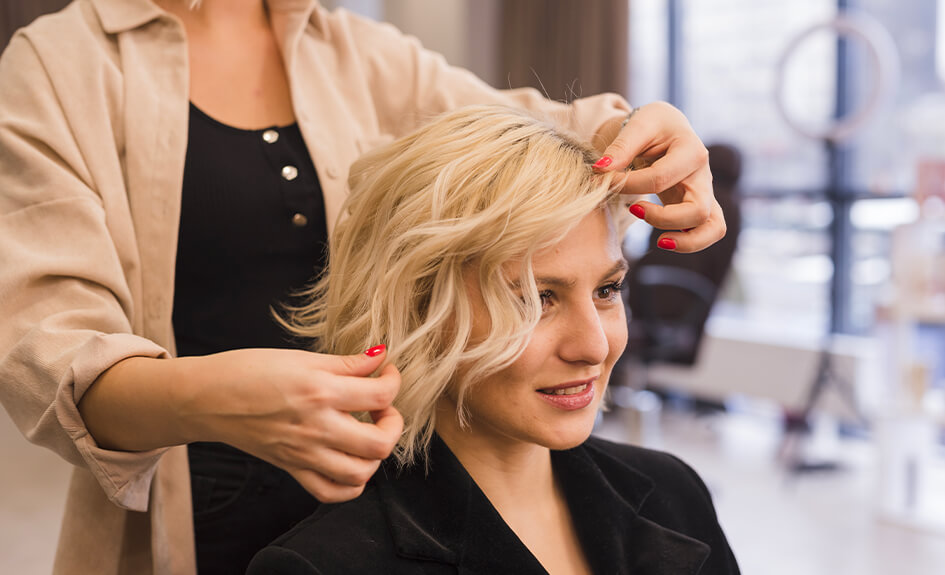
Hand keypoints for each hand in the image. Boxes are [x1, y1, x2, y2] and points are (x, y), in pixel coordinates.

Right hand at [180, 346, 402, 502]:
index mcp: (320, 392)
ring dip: (376, 455)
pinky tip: (352, 461)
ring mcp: (304, 453)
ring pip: (361, 473)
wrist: (207, 397)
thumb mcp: (301, 357)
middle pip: (379, 443)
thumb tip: (380, 356)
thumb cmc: (249, 370)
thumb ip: (346, 363)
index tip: (387, 372)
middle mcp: (316, 427)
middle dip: (393, 423)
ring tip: (368, 432)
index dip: (394, 381)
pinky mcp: (292, 469)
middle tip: (383, 407)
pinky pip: (331, 492)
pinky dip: (351, 484)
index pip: (380, 395)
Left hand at [594, 101, 725, 252]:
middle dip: (662, 218)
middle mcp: (704, 175)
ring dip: (688, 241)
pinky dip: (690, 242)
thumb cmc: (653, 125)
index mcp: (691, 150)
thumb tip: (601, 169)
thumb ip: (621, 147)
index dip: (627, 184)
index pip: (659, 178)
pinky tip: (664, 240)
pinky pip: (707, 231)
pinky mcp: (699, 206)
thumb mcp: (638, 124)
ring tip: (659, 241)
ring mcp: (705, 193)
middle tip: (634, 210)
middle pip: (697, 210)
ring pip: (713, 227)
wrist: (668, 128)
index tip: (603, 180)